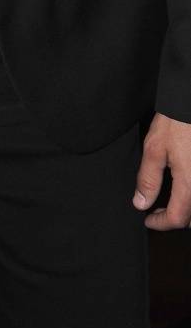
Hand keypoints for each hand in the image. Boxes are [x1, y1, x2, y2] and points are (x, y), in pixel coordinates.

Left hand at [133, 112, 190, 228]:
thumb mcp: (154, 149)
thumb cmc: (175, 123)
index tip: (148, 219)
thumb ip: (148, 179)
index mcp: (189, 184)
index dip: (160, 223)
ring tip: (171, 201)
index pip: (177, 218)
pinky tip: (184, 187)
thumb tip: (141, 203)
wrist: (190, 104)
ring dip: (188, 211)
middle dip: (176, 219)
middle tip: (158, 211)